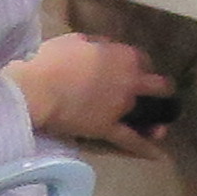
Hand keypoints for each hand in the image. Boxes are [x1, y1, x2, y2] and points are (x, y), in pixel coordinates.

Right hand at [10, 30, 170, 144]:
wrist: (36, 88)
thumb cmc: (52, 60)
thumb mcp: (78, 40)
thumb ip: (99, 45)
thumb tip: (107, 48)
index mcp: (124, 56)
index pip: (143, 59)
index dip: (139, 65)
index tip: (133, 70)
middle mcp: (131, 80)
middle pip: (158, 85)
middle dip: (160, 89)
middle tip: (154, 95)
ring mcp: (122, 106)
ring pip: (150, 113)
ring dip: (157, 119)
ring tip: (160, 126)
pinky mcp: (109, 128)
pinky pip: (130, 140)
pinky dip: (144, 147)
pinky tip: (157, 155)